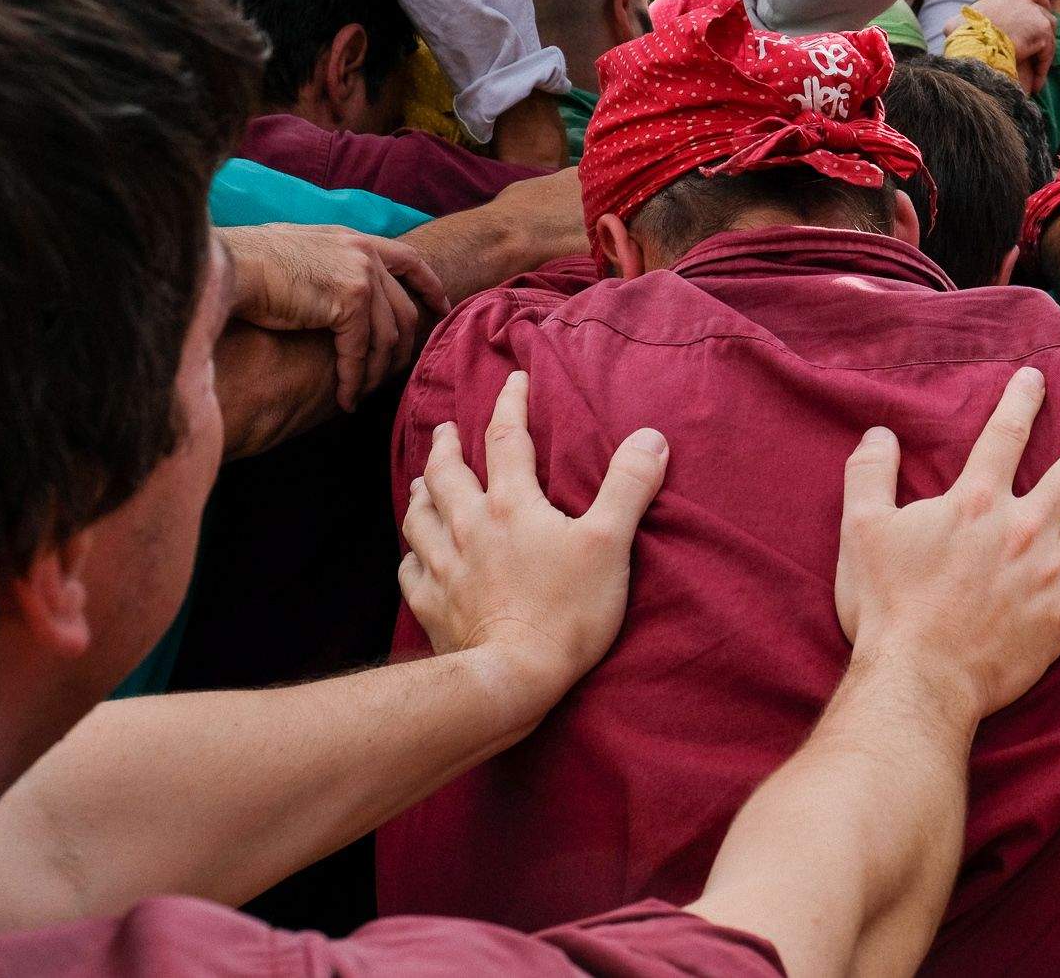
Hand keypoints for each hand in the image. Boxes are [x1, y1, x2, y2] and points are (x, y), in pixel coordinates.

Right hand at [222, 224, 448, 410]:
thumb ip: (328, 265)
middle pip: (403, 310)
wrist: (226, 266)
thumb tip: (335, 291)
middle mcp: (364, 253)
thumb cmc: (248, 263)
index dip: (429, 285)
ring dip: (374, 372)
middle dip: (402, 349)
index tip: (441, 307)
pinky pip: (360, 350)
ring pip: (386, 337)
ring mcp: (361, 274)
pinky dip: (353, 379)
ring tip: (361, 394)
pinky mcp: (350, 301)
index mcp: (354, 239)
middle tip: (392, 376)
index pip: (409, 259)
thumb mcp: (299, 252)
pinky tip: (345, 398)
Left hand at [401, 371, 668, 718]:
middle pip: (447, 474)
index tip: (512, 381)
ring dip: (421, 492)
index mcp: (511, 506)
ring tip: (422, 480)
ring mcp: (444, 568)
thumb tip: (650, 436)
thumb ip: (628, 486)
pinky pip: (410, 572)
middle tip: (445, 429)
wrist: (511, 678)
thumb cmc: (566, 611)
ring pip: (419, 517)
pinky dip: (411, 556)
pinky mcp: (432, 607)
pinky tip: (415, 556)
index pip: (505, 438)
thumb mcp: (610, 544)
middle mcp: (469, 528)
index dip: (509, 404)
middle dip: (446, 445)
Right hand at [834, 366, 1059, 717]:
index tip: (1039, 377)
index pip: (1004, 435)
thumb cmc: (887, 606)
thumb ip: (870, 473)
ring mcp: (1052, 571)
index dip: (1022, 400)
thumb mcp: (861, 529)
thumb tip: (880, 431)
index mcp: (976, 502)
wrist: (919, 678)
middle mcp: (1024, 527)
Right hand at [958, 0, 1055, 93]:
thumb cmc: (961, 37)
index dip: (1039, 2)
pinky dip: (1042, 69)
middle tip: (1043, 45)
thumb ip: (960, 22)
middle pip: (1045, 10)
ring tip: (1037, 73)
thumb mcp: (957, 23)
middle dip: (1046, 26)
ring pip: (1050, 33)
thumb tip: (949, 28)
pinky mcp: (1042, 33)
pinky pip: (1047, 53)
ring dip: (1044, 52)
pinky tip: (1036, 85)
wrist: (973, 43)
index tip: (1040, 12)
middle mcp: (1023, 2)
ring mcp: (1035, 16)